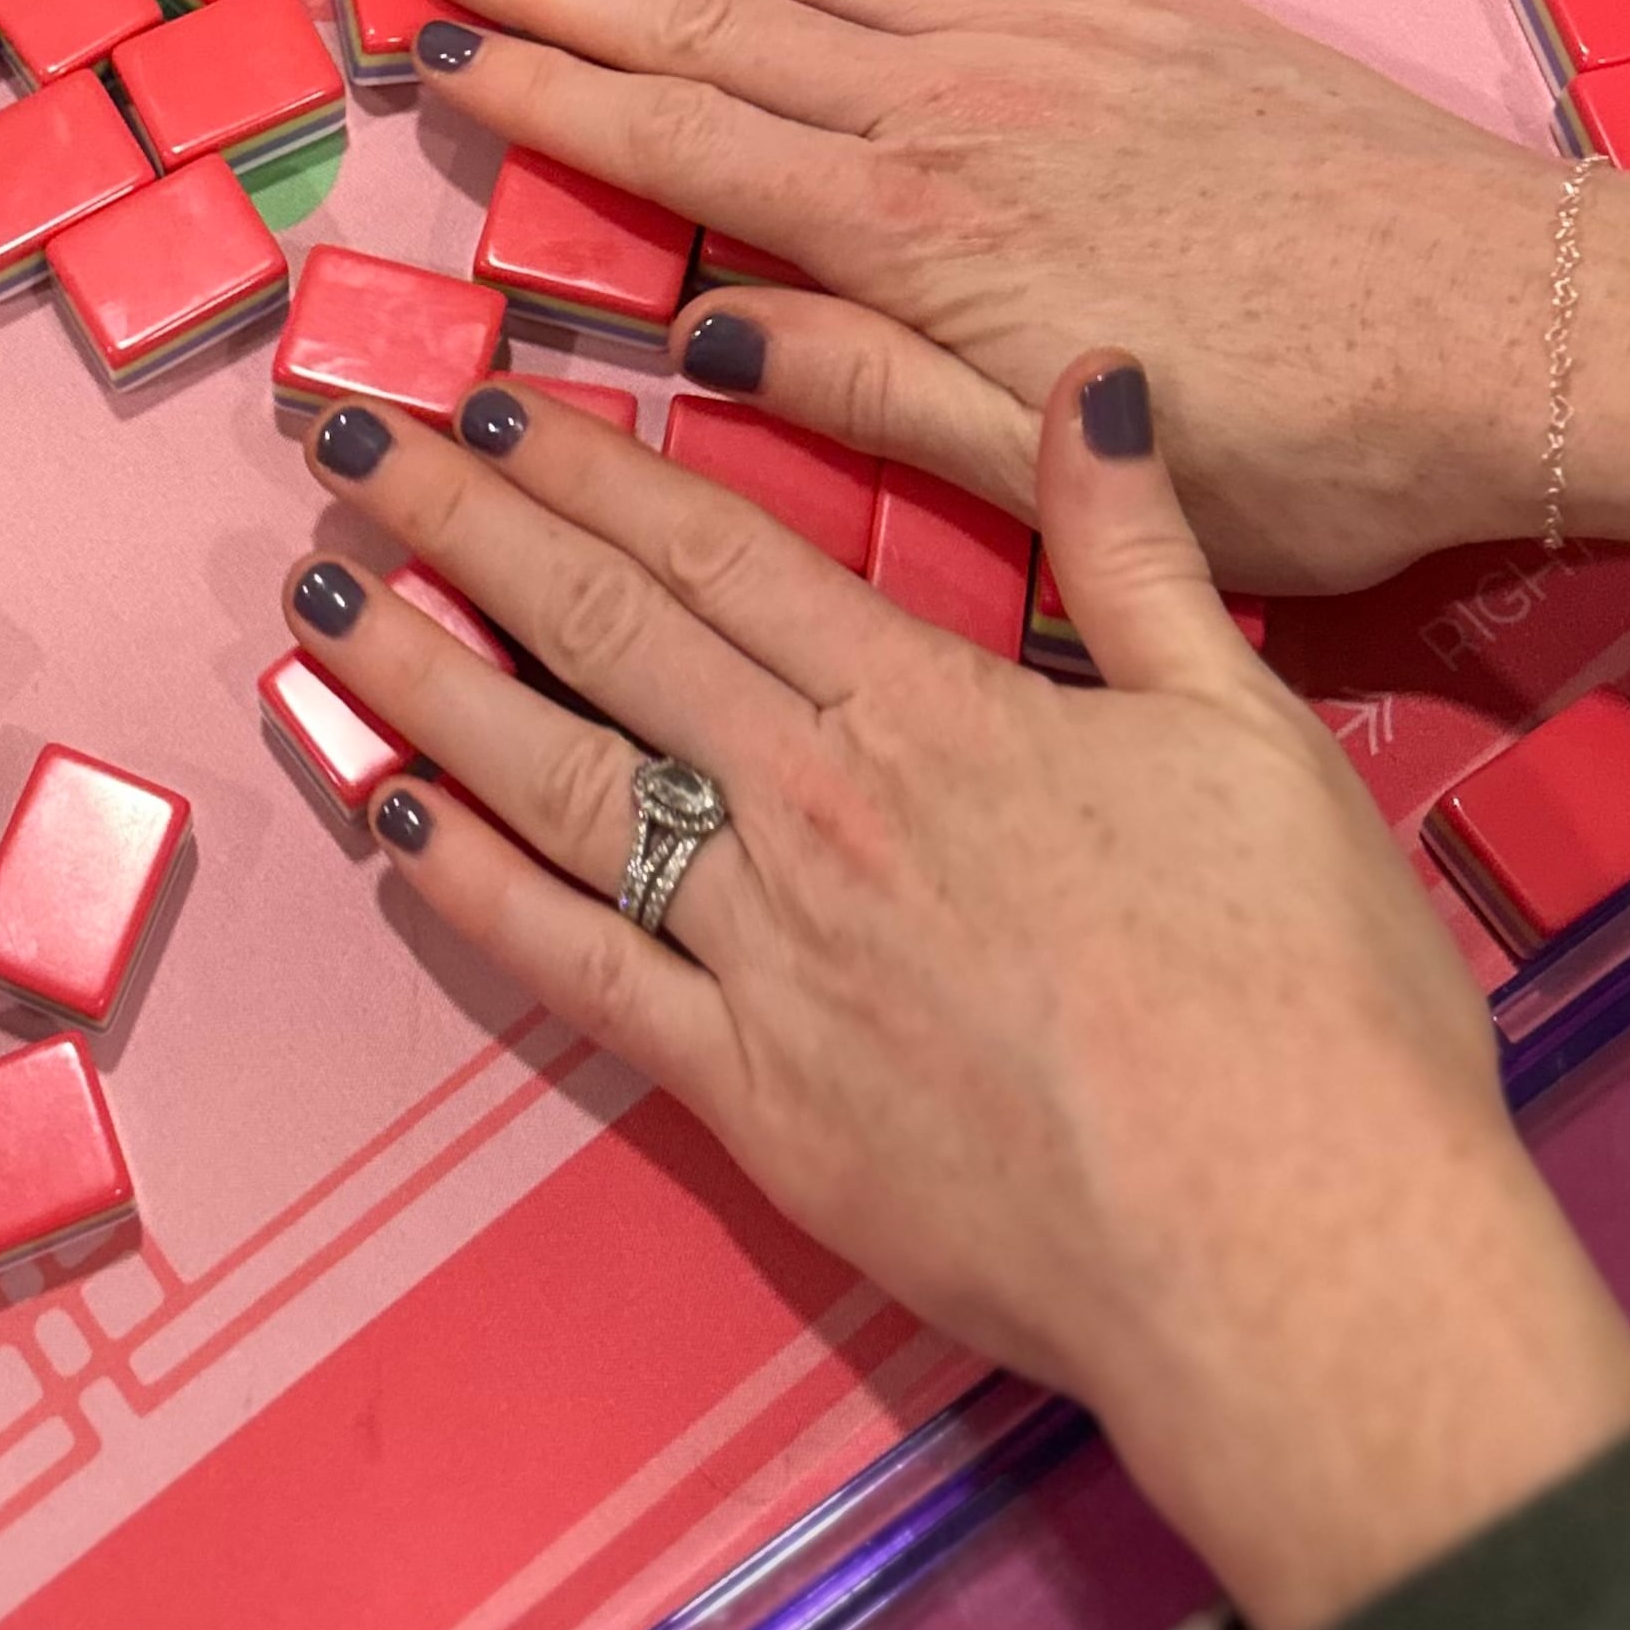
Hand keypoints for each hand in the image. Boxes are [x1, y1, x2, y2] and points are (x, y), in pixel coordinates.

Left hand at [284, 358, 1629, 1629]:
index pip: (716, 551)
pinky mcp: (753, 1105)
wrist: (1292, 1255)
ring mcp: (768, 961)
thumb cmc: (1310, 1002)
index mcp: (933, 713)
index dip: (586, 462)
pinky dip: (471, 892)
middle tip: (340, 438)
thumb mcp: (1251, 728)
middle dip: (458, 523)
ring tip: (320, 600)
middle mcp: (817, 815)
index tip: (481, 395)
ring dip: (424, 681)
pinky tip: (389, 823)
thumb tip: (1095, 373)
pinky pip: (579, 974)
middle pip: (603, 634)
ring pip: (555, 782)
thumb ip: (1139, 549)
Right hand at [404, 0, 1593, 589]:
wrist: (1514, 327)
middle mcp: (958, 104)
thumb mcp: (1065, 473)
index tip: (432, 50)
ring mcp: (1044, 37)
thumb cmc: (1304, 445)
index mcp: (924, 232)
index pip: (685, 140)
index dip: (547, 91)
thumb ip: (868, 393)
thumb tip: (688, 332)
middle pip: (716, 20)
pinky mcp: (1131, 7)